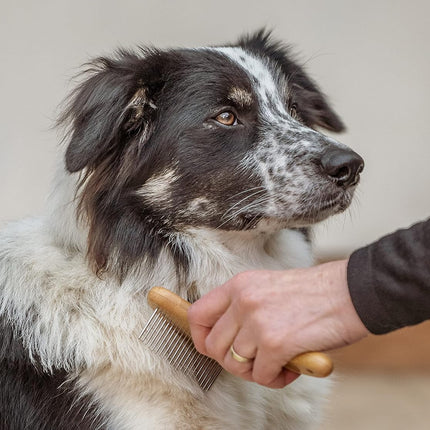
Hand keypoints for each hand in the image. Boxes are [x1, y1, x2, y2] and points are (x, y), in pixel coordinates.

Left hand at [188, 260, 368, 388]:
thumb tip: (224, 339)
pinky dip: (274, 379)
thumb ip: (241, 308)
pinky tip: (290, 368)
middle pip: (214, 346)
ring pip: (235, 364)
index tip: (214, 348)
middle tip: (255, 361)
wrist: (348, 292)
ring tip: (276, 363)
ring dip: (255, 371)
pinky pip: (261, 376)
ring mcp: (258, 322)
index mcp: (239, 285)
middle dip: (232, 361)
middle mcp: (243, 301)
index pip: (197, 314)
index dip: (201, 337)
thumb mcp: (266, 288)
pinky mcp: (276, 343)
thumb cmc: (311, 294)